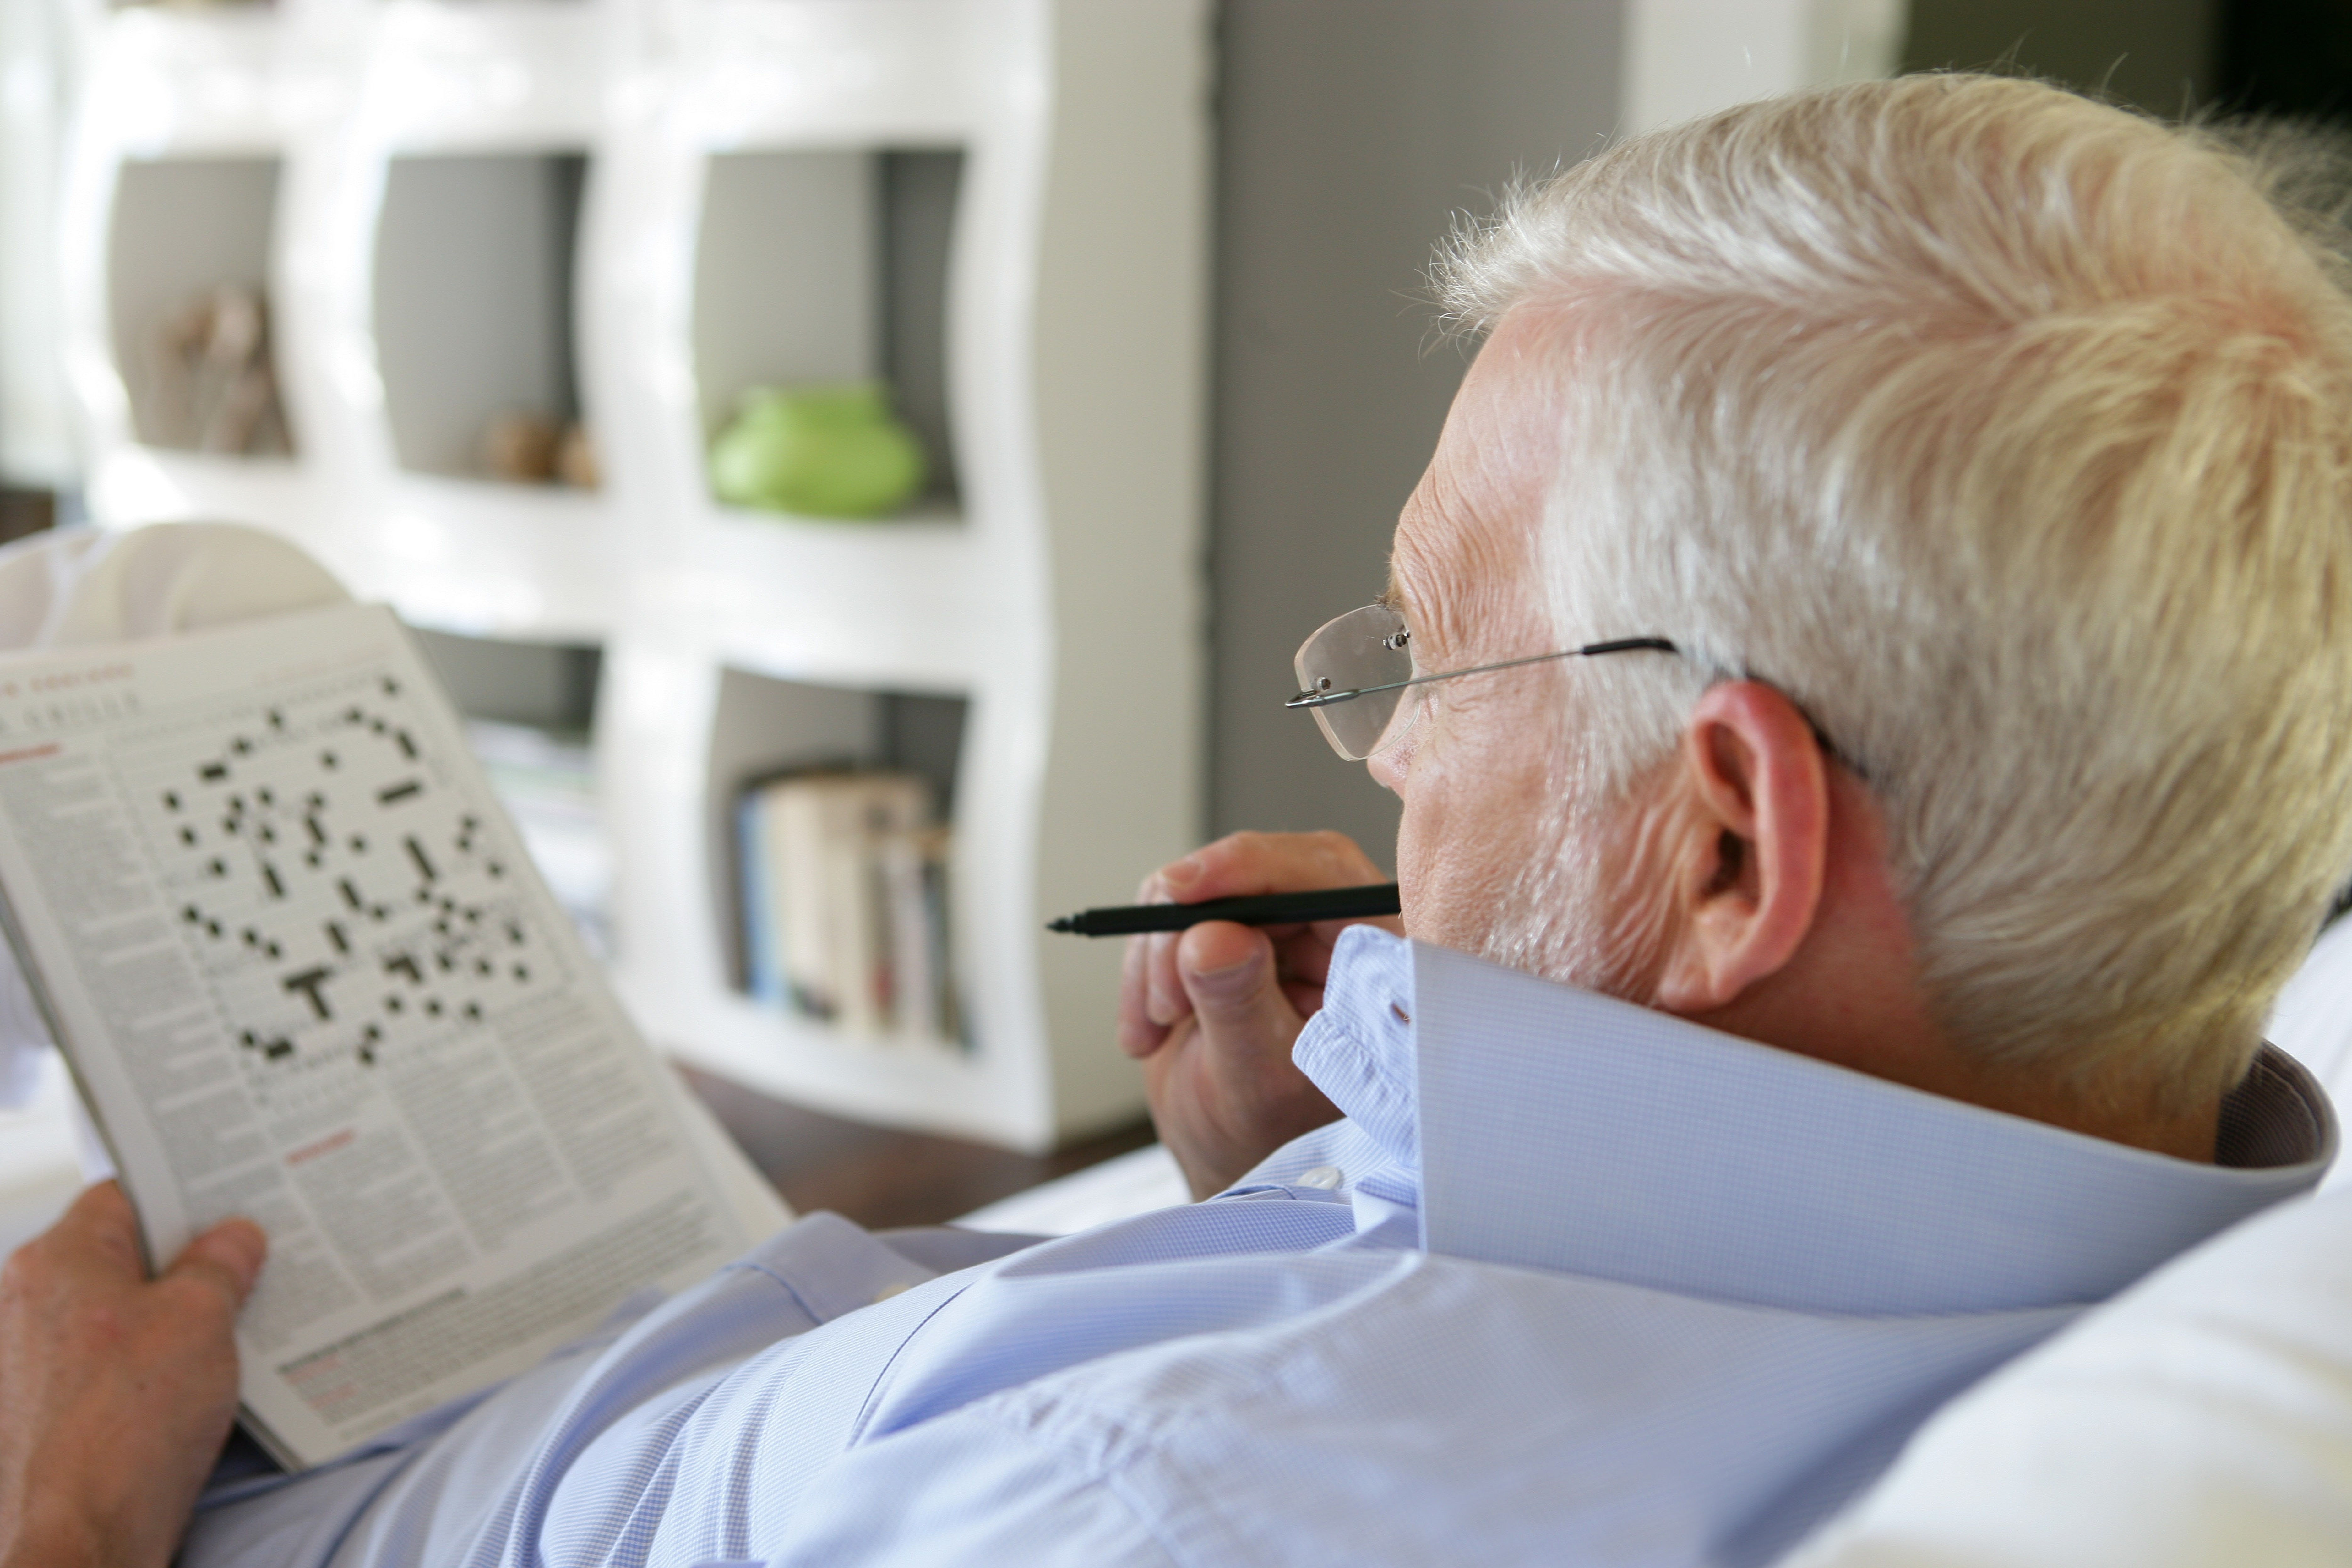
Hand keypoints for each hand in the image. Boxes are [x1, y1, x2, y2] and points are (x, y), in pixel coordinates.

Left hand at [0, 1183, 266, 1567]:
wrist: (82, 1535)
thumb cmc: (127, 1426)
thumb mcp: (202, 1319)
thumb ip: (220, 1265)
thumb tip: (233, 1238)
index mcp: (54, 1263)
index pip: (125, 1195)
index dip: (184, 1195)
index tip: (233, 1203)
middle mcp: (25, 1305)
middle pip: (121, 1258)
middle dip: (188, 1263)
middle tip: (248, 1268)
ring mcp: (28, 1364)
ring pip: (118, 1315)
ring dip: (174, 1320)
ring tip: (231, 1331)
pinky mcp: (42, 1414)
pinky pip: (109, 1367)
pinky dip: (152, 1367)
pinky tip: (194, 1384)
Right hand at [1118, 831, 1399, 1197]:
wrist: (1231, 1155)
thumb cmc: (1267, 1135)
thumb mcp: (1253, 1081)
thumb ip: (1239, 1006)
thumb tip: (1214, 935)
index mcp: (1376, 960)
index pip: (1325, 874)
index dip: (1251, 868)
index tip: (1181, 890)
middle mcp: (1336, 929)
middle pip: (1255, 873)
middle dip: (1187, 929)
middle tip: (1161, 999)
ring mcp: (1282, 927)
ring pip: (1202, 889)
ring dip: (1158, 954)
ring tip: (1156, 1025)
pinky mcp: (1234, 930)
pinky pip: (1173, 913)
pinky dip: (1147, 965)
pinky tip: (1148, 1026)